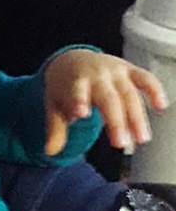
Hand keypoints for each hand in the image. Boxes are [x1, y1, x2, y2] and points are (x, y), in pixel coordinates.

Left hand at [43, 50, 167, 154]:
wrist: (72, 59)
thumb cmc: (64, 86)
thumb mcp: (54, 105)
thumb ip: (55, 128)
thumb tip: (49, 152)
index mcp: (74, 81)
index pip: (76, 91)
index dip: (78, 101)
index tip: (80, 114)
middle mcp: (96, 75)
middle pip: (108, 98)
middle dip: (116, 121)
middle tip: (120, 143)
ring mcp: (115, 72)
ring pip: (129, 93)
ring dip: (137, 116)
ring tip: (141, 139)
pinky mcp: (130, 70)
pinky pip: (145, 78)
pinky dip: (155, 90)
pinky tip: (161, 105)